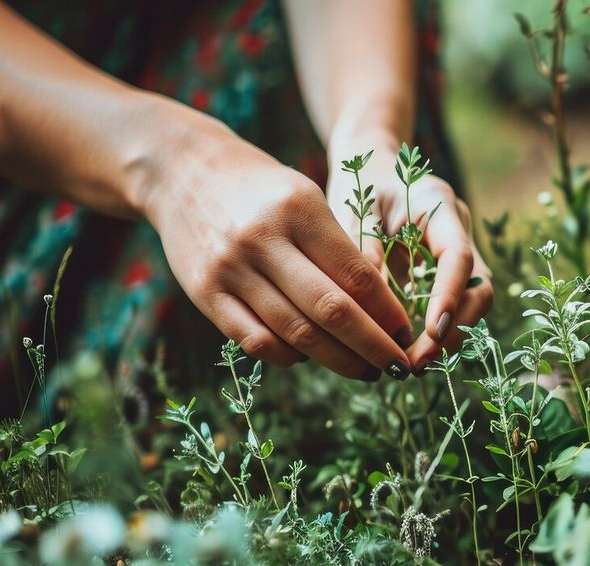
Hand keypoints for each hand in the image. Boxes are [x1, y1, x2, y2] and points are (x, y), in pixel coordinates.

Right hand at [142, 119, 413, 380]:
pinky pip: (257, 341)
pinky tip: (313, 358)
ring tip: (365, 371)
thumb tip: (380, 312)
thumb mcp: (306, 198)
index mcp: (299, 210)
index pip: (357, 275)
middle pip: (332, 311)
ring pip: (297, 334)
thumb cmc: (262, 188)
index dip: (388, 313)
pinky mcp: (205, 293)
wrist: (183, 171)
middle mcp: (264, 240)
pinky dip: (291, 357)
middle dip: (372, 346)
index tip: (407, 333)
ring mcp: (231, 269)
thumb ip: (338, 249)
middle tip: (397, 367)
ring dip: (338, 361)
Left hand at [326, 139, 493, 370]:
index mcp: (440, 205)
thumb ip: (364, 251)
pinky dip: (437, 332)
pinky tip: (409, 352)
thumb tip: (368, 306)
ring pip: (472, 302)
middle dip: (454, 329)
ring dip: (448, 337)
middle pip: (479, 287)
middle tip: (417, 361)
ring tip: (411, 363)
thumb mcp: (355, 210)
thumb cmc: (360, 184)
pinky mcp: (449, 273)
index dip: (450, 296)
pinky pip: (454, 306)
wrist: (372, 168)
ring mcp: (459, 253)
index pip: (459, 256)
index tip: (432, 331)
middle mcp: (460, 231)